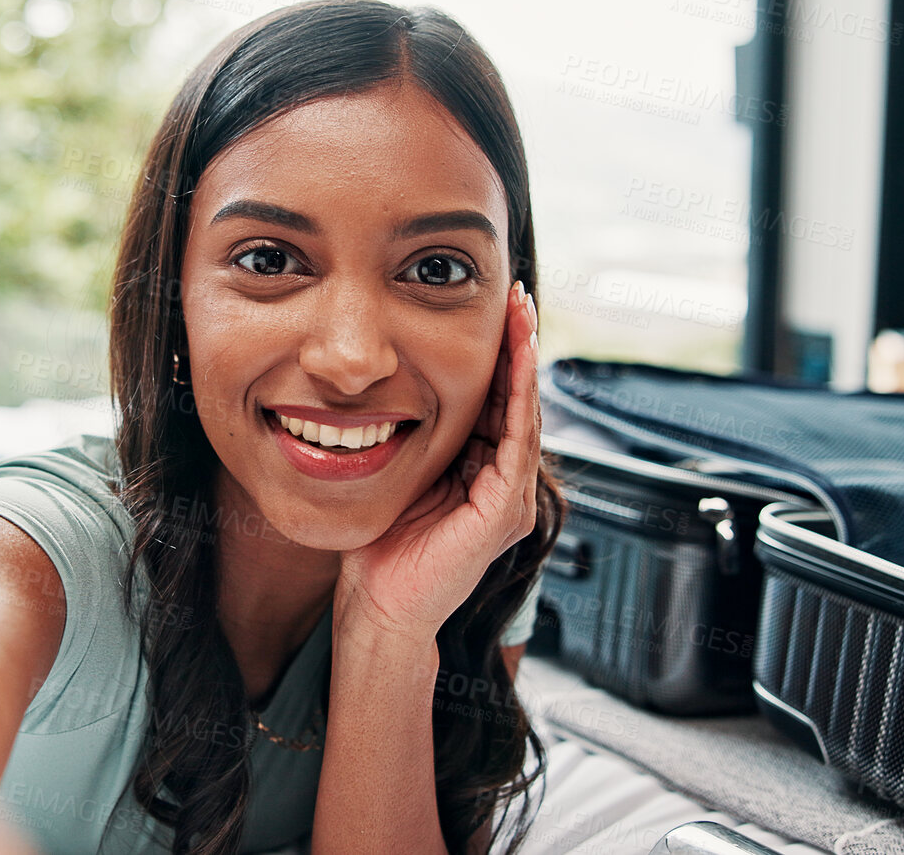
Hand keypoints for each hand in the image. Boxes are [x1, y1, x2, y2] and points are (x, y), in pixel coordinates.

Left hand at [335, 280, 541, 642]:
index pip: (497, 402)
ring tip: (523, 316)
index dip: (499, 356)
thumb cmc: (381, 550)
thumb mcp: (401, 474)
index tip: (498, 311)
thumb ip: (416, 440)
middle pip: (518, 400)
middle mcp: (504, 483)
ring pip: (525, 414)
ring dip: (524, 362)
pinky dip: (519, 399)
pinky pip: (517, 443)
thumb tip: (393, 390)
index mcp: (480, 473)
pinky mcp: (503, 511)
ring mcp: (510, 498)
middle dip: (519, 346)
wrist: (378, 607)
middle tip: (518, 297)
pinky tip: (517, 363)